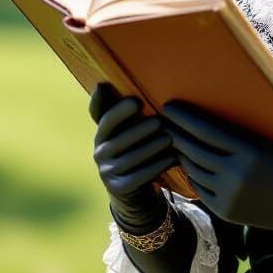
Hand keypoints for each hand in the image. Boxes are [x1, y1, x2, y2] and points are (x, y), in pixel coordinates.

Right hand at [90, 82, 176, 231]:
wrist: (133, 189)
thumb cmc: (135, 148)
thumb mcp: (128, 130)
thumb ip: (126, 111)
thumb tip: (107, 83)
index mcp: (102, 134)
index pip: (103, 120)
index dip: (117, 111)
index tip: (136, 102)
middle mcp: (100, 152)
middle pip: (119, 140)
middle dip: (139, 130)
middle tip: (159, 122)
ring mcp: (108, 172)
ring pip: (131, 159)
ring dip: (151, 148)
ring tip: (169, 140)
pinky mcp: (119, 188)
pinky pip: (139, 177)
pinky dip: (157, 167)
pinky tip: (172, 159)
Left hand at [161, 100, 272, 233]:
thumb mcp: (264, 144)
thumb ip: (236, 137)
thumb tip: (204, 124)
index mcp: (249, 151)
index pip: (208, 131)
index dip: (185, 119)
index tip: (170, 107)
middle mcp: (236, 173)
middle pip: (195, 150)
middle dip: (176, 134)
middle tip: (162, 121)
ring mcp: (228, 194)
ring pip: (194, 170)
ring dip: (182, 154)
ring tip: (173, 140)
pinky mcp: (224, 211)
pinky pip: (200, 188)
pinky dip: (192, 174)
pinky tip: (187, 163)